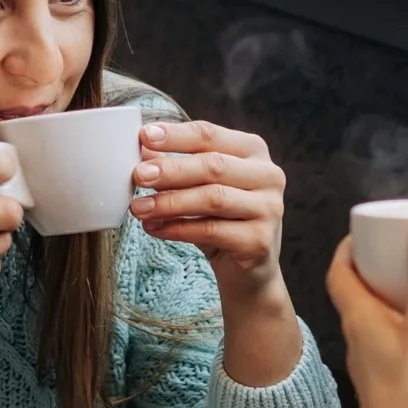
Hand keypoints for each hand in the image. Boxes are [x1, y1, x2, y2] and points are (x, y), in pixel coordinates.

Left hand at [135, 117, 302, 386]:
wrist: (247, 272)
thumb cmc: (220, 219)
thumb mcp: (199, 188)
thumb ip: (177, 166)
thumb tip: (143, 150)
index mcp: (253, 151)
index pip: (210, 135)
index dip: (176, 136)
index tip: (144, 137)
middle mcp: (268, 175)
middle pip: (213, 166)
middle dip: (171, 170)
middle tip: (138, 175)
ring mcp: (269, 209)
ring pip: (212, 199)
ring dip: (170, 202)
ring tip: (138, 208)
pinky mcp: (260, 241)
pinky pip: (211, 231)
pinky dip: (177, 229)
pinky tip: (153, 228)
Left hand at [327, 207, 407, 407]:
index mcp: (359, 317)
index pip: (339, 270)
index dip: (350, 245)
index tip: (369, 228)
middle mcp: (359, 337)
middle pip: (356, 290)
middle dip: (374, 264)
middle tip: (401, 247)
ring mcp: (372, 362)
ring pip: (373, 316)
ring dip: (390, 293)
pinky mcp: (389, 381)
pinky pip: (390, 339)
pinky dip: (404, 321)